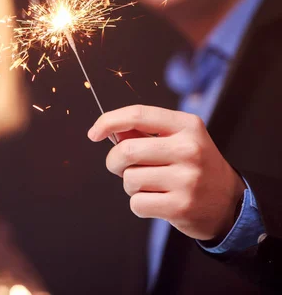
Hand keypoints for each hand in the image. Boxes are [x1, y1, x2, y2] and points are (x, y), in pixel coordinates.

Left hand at [88, 105, 245, 240]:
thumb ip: (143, 132)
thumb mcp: (177, 139)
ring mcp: (187, 179)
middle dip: (113, 161)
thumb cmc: (192, 166)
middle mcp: (189, 149)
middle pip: (127, 150)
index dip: (108, 121)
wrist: (228, 203)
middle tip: (120, 167)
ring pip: (129, 179)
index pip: (138, 114)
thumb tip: (110, 130)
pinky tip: (157, 201)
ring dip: (130, 185)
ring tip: (150, 185)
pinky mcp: (181, 206)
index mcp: (187, 125)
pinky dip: (139, 204)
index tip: (93, 133)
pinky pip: (137, 203)